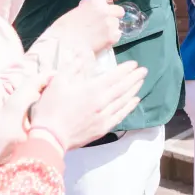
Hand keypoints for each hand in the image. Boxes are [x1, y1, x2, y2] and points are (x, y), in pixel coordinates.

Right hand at [30, 55, 146, 148]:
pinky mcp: (103, 128)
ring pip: (124, 100)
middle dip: (135, 78)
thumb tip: (81, 56)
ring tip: (141, 82)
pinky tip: (135, 101)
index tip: (134, 64)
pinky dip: (129, 107)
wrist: (49, 137)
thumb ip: (71, 67)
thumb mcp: (57, 82)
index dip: (126, 69)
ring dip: (134, 90)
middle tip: (144, 70)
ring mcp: (105, 116)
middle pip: (123, 87)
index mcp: (92, 89)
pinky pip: (121, 115)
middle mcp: (103, 102)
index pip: (115, 76)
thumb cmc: (50, 108)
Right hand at [46, 0, 124, 55]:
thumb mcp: (75, 12)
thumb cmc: (63, 30)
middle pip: (119, 10)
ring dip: (111, 27)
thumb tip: (91, 9)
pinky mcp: (113, 37)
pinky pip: (117, 35)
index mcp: (95, 1)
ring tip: (99, 35)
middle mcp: (106, 11)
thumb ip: (87, 9)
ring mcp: (111, 24)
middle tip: (103, 21)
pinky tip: (101, 42)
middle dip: (113, 15)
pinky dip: (111, 38)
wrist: (65, 47)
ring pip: (117, 23)